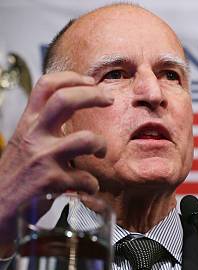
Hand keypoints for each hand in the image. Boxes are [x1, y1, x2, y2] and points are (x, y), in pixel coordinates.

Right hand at [0, 71, 112, 251]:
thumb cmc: (14, 180)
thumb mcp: (24, 147)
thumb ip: (42, 132)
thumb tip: (67, 122)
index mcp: (27, 124)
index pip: (46, 86)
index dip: (72, 78)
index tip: (90, 81)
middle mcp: (34, 136)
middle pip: (65, 101)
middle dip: (93, 95)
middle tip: (109, 100)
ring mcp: (43, 158)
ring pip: (85, 139)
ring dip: (100, 145)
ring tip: (100, 152)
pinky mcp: (51, 182)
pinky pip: (86, 179)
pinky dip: (93, 185)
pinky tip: (89, 189)